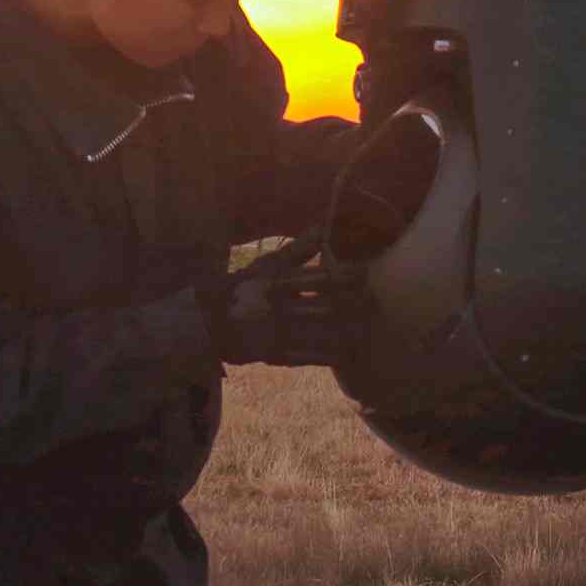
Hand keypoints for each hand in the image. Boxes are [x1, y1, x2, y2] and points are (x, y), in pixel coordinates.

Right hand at [199, 257, 366, 368]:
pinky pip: (308, 357)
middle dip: (352, 306)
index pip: (317, 280)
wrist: (211, 323)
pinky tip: (349, 352)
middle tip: (374, 301)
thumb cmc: (243, 288)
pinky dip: (330, 355)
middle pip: (324, 309)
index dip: (344, 277)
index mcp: (277, 285)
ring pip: (320, 335)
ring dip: (346, 333)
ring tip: (368, 328)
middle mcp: (278, 310)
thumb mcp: (266, 266)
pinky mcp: (277, 355)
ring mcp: (278, 335)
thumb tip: (323, 228)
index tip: (365, 273)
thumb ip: (297, 251)